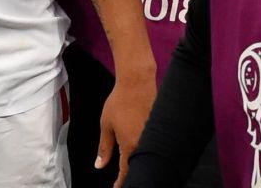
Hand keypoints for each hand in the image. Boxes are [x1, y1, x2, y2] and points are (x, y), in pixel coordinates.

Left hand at [96, 71, 156, 186]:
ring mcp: (154, 138)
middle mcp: (144, 145)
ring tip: (133, 168)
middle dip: (132, 176)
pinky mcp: (161, 131)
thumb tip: (99, 165)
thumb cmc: (119, 102)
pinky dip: (149, 153)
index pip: (126, 172)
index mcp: (130, 146)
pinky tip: (144, 153)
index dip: (121, 183)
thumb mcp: (106, 125)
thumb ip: (104, 148)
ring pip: (148, 159)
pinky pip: (155, 147)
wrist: (138, 83)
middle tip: (123, 180)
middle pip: (140, 168)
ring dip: (141, 164)